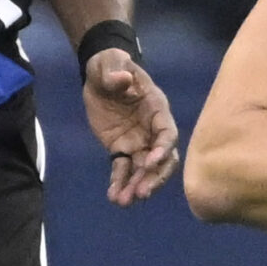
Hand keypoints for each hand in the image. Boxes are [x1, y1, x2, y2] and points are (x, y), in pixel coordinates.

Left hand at [84, 48, 180, 205]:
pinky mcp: (121, 149)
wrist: (100, 75)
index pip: (167, 134)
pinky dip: (119, 183)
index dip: (162, 150)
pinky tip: (113, 196)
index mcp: (156, 109)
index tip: (149, 163)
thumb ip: (117, 72)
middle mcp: (152, 130)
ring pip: (143, 170)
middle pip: (162, 159)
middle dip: (154, 177)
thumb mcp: (110, 63)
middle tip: (141, 193)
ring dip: (136, 186)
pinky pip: (123, 169)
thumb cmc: (111, 65)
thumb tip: (124, 79)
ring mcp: (138, 142)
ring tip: (123, 202)